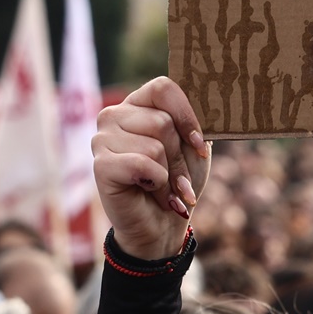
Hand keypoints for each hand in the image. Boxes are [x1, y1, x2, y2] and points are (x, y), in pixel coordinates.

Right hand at [92, 77, 210, 259]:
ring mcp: (102, 139)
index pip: (163, 88)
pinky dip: (155, 182)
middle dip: (179, 158)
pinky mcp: (100, 165)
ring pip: (154, 146)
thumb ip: (195, 121)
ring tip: (162, 188)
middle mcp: (114, 115)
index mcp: (138, 104)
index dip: (186, 116)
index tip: (198, 145)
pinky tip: (147, 190)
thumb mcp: (193, 148)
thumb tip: (212, 99)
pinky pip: (141, 164)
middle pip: (162, 122)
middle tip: (177, 179)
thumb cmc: (178, 182)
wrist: (162, 225)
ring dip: (168, 176)